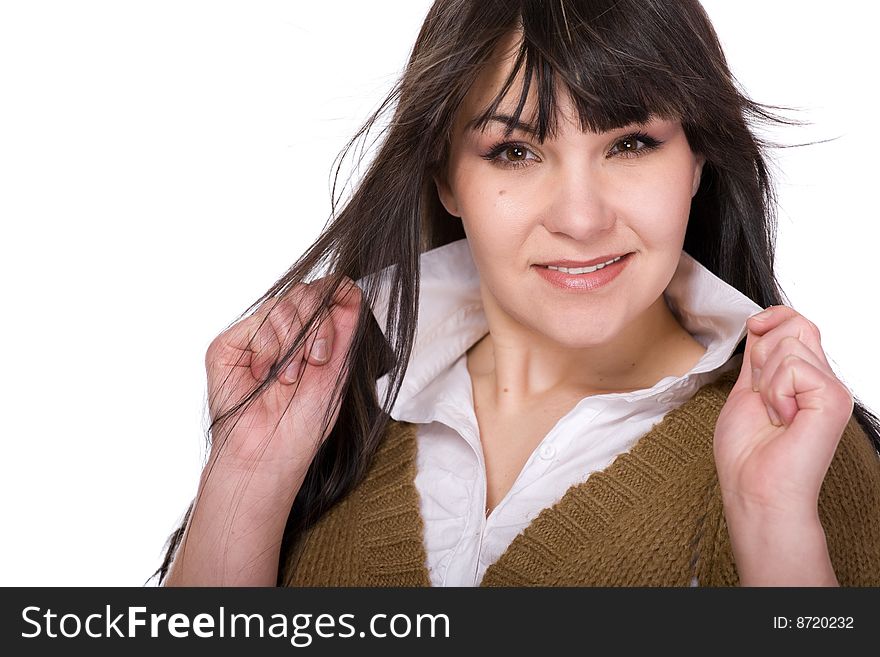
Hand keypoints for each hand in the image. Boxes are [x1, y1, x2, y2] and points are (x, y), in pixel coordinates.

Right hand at [204, 275, 362, 479]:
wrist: (270, 453)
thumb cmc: (303, 424)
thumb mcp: (337, 371)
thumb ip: (345, 330)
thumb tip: (351, 291)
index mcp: (312, 336)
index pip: (326, 292)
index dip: (336, 299)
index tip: (341, 325)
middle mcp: (285, 332)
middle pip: (307, 293)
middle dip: (318, 328)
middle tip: (315, 363)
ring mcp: (257, 335)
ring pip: (284, 305)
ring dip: (293, 345)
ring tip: (287, 379)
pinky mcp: (230, 343)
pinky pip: (258, 323)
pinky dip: (268, 351)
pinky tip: (263, 376)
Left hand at [714, 305, 853, 516]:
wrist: (754, 489)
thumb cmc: (747, 452)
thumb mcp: (745, 390)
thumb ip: (758, 358)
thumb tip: (761, 323)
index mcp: (802, 377)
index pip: (796, 323)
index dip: (773, 317)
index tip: (754, 327)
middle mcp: (821, 379)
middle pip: (796, 324)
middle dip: (763, 354)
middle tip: (763, 397)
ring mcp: (831, 389)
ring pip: (790, 343)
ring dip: (767, 381)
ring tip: (774, 414)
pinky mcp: (834, 399)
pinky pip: (794, 367)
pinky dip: (776, 392)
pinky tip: (783, 419)